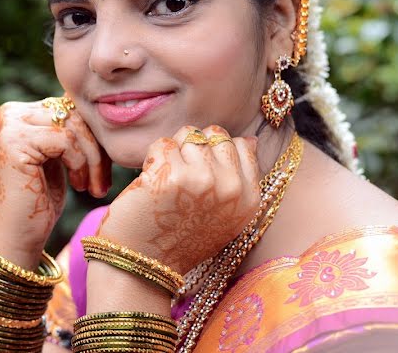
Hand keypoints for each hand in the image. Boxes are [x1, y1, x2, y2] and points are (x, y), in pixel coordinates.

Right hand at [0, 97, 111, 266]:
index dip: (94, 135)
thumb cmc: (43, 199)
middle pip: (74, 112)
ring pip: (73, 125)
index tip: (104, 167)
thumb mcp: (61, 156)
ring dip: (92, 158)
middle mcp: (12, 112)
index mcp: (22, 111)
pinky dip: (80, 164)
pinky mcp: (15, 140)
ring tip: (93, 186)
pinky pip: (65, 139)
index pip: (72, 106)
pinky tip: (79, 185)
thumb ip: (70, 128)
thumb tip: (97, 103)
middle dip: (96, 147)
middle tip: (103, 181)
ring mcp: (10, 124)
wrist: (20, 235)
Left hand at [96, 125, 259, 274]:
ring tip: (167, 180)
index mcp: (249, 198)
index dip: (216, 150)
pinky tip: (151, 182)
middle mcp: (230, 187)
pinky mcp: (170, 176)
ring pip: (188, 134)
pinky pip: (162, 144)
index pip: (242, 144)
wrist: (146, 263)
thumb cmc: (182, 237)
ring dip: (173, 152)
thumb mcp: (226, 216)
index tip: (201, 172)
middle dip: (194, 146)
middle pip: (215, 134)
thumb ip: (240, 180)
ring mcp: (201, 179)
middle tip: (181, 175)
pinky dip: (152, 158)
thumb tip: (250, 139)